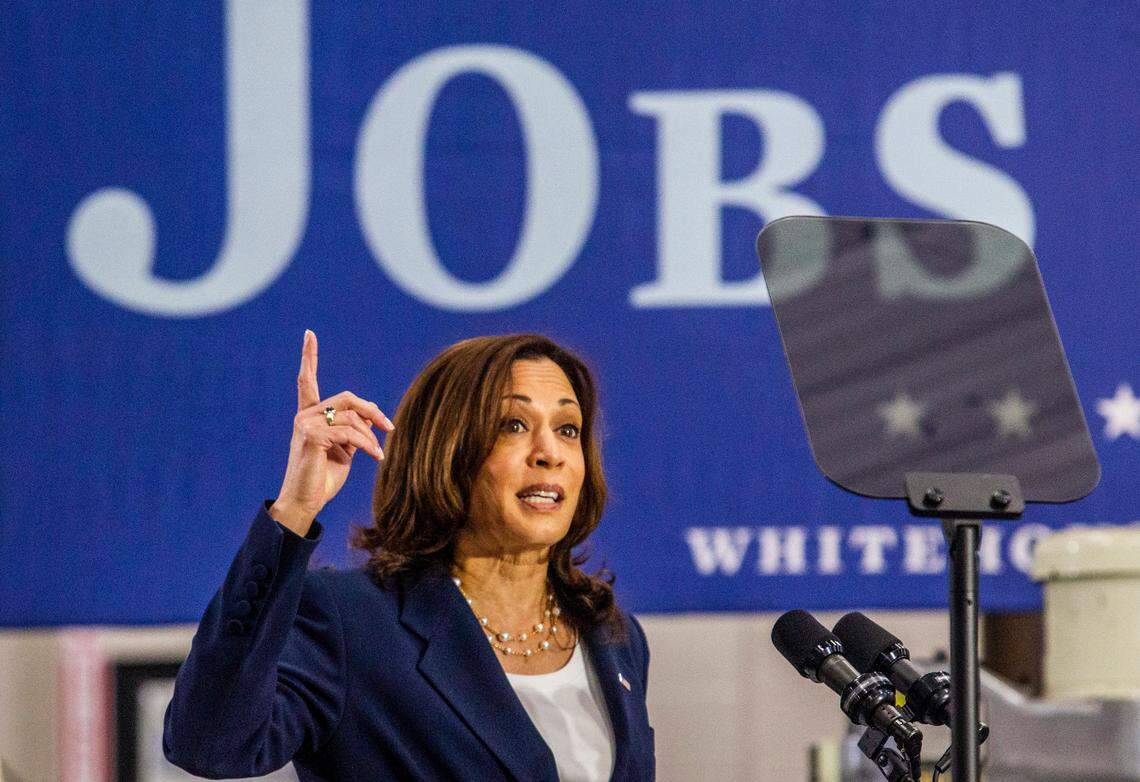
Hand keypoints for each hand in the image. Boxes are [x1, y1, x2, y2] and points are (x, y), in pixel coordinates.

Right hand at [269, 330, 393, 536]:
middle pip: (347, 398)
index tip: (308, 334)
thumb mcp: (344, 450)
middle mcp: (304, 416)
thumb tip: (371, 418)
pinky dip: (367, 444)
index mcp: (309, 415)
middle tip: (390, 428)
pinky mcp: (311, 437)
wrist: (306, 503)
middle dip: (372, 410)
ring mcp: (305, 425)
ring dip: (372, 437)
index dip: (309, 356)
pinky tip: (375, 457)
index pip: (307, 380)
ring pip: (352, 418)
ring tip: (378, 454)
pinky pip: (349, 432)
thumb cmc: (324, 478)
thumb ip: (353, 430)